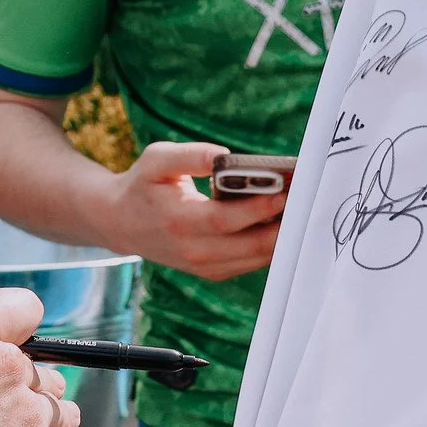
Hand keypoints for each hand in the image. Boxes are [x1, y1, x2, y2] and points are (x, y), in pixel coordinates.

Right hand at [95, 142, 284, 280]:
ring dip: (281, 235)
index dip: (260, 207)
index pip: (227, 219)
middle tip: (306, 199)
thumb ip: (193, 155)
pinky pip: (251, 263)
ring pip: (256, 258)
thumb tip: (227, 156)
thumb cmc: (143, 184)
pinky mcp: (212, 271)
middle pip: (250, 244)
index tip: (286, 190)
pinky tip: (281, 222)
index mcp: (179, 221)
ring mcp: (203, 266)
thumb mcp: (158, 159)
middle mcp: (193, 251)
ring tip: (300, 208)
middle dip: (282, 223)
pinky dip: (269, 245)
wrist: (120, 222)